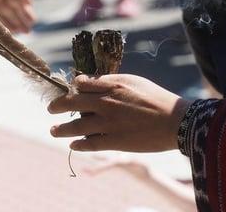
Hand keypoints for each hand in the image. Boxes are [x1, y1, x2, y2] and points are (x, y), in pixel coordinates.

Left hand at [48, 74, 191, 151]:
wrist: (175, 121)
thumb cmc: (156, 98)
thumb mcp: (134, 81)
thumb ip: (112, 81)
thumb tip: (93, 81)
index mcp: (112, 85)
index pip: (81, 84)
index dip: (72, 87)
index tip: (69, 89)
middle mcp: (106, 103)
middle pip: (72, 103)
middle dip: (57, 106)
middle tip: (50, 109)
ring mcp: (108, 123)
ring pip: (75, 127)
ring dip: (61, 129)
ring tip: (53, 131)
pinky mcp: (114, 142)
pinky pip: (89, 144)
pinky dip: (78, 145)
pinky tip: (73, 144)